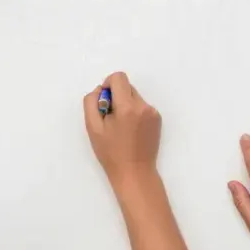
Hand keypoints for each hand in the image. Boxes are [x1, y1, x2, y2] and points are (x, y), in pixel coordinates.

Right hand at [83, 72, 161, 191]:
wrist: (134, 172)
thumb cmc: (110, 153)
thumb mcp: (93, 127)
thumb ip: (92, 102)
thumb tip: (100, 90)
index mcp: (127, 107)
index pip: (119, 77)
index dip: (108, 85)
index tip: (104, 102)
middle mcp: (143, 106)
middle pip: (127, 86)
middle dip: (116, 97)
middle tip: (110, 118)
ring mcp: (153, 112)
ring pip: (134, 96)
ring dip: (125, 105)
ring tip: (120, 127)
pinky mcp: (157, 119)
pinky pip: (142, 106)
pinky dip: (134, 113)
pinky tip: (130, 131)